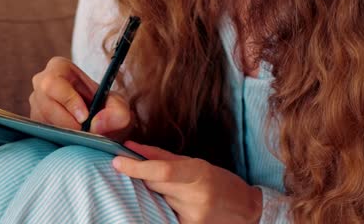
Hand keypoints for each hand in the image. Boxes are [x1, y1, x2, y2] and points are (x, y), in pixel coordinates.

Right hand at [28, 56, 133, 139]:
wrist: (100, 124)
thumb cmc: (106, 109)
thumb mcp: (118, 107)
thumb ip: (116, 112)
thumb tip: (96, 124)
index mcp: (58, 67)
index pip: (54, 83)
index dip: (69, 101)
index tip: (85, 117)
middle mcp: (41, 84)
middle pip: (45, 104)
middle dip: (66, 121)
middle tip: (85, 132)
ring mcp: (35, 104)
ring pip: (42, 122)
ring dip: (64, 133)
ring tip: (82, 136)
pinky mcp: (34, 124)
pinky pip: (41, 134)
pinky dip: (58, 140)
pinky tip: (73, 140)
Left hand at [112, 141, 262, 223]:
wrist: (246, 211)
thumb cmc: (221, 182)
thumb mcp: (196, 163)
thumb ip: (161, 156)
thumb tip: (131, 147)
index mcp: (199, 175)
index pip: (162, 171)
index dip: (136, 166)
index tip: (117, 161)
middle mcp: (195, 198)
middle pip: (155, 185)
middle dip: (144, 177)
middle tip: (140, 170)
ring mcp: (192, 218)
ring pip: (157, 201)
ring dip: (156, 194)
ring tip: (173, 191)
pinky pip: (164, 215)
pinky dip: (163, 208)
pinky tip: (174, 204)